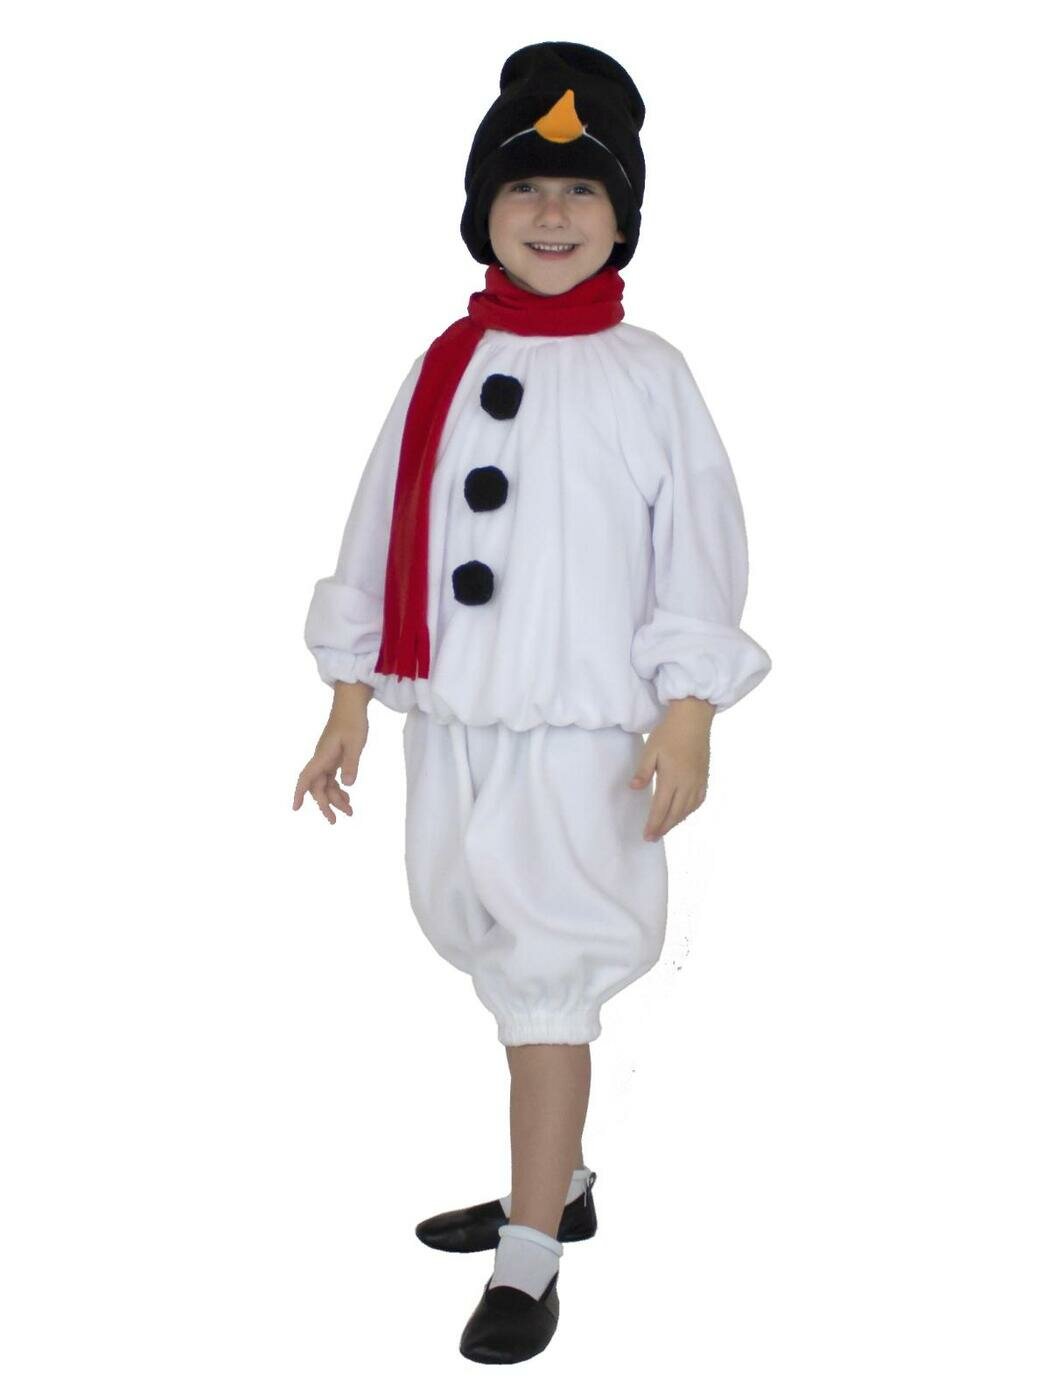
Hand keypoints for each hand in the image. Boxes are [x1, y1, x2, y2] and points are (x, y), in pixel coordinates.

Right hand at [292, 709, 368, 824]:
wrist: (351, 704)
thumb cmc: (352, 721)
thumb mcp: (355, 743)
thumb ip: (351, 764)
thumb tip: (347, 785)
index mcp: (322, 756)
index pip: (306, 778)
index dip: (299, 793)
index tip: (295, 808)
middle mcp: (321, 759)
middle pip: (317, 787)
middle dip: (325, 805)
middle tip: (335, 821)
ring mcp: (327, 758)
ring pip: (326, 784)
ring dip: (335, 798)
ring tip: (350, 811)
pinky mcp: (334, 757)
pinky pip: (332, 777)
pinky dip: (338, 788)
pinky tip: (347, 796)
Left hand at [629, 698, 713, 840]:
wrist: (693, 719)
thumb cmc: (669, 733)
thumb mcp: (650, 750)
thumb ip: (643, 771)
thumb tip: (634, 789)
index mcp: (672, 777)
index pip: (661, 807)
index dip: (654, 823)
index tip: (647, 835)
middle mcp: (687, 783)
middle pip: (675, 813)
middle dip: (663, 827)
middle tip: (653, 837)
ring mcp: (698, 781)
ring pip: (688, 809)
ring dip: (676, 821)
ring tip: (665, 828)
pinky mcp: (704, 777)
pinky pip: (698, 801)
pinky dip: (689, 811)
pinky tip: (683, 814)